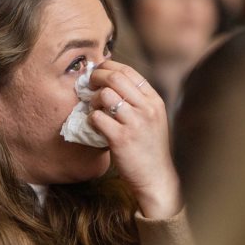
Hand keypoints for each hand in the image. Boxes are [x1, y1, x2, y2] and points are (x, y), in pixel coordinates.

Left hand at [88, 59, 182, 219]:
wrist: (156, 177)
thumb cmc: (150, 149)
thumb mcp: (153, 119)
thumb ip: (138, 101)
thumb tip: (112, 82)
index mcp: (154, 101)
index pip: (129, 71)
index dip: (108, 67)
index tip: (98, 71)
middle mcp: (146, 108)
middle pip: (115, 78)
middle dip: (96, 77)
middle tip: (88, 84)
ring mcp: (134, 123)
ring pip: (105, 95)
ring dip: (93, 99)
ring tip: (94, 108)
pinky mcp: (120, 138)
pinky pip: (97, 117)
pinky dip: (90, 118)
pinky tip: (94, 125)